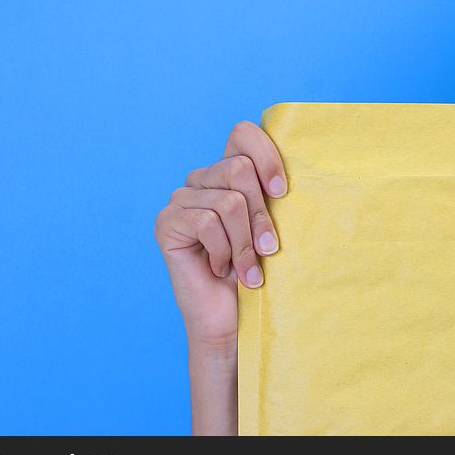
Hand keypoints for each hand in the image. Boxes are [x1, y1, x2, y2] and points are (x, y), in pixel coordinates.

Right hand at [154, 120, 287, 348]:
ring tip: (249, 269)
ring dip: (245, 242)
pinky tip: (221, 269)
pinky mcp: (166, 223)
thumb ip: (273, 195)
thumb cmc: (259, 273)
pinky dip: (223, 251)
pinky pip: (206, 222)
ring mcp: (181, 200)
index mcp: (229, 173)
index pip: (243, 134)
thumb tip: (287, 178)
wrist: (233, 320)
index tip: (283, 192)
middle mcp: (202, 180)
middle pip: (239, 169)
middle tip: (268, 249)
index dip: (267, 156)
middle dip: (262, 214)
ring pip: (228, 201)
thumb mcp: (273, 227)